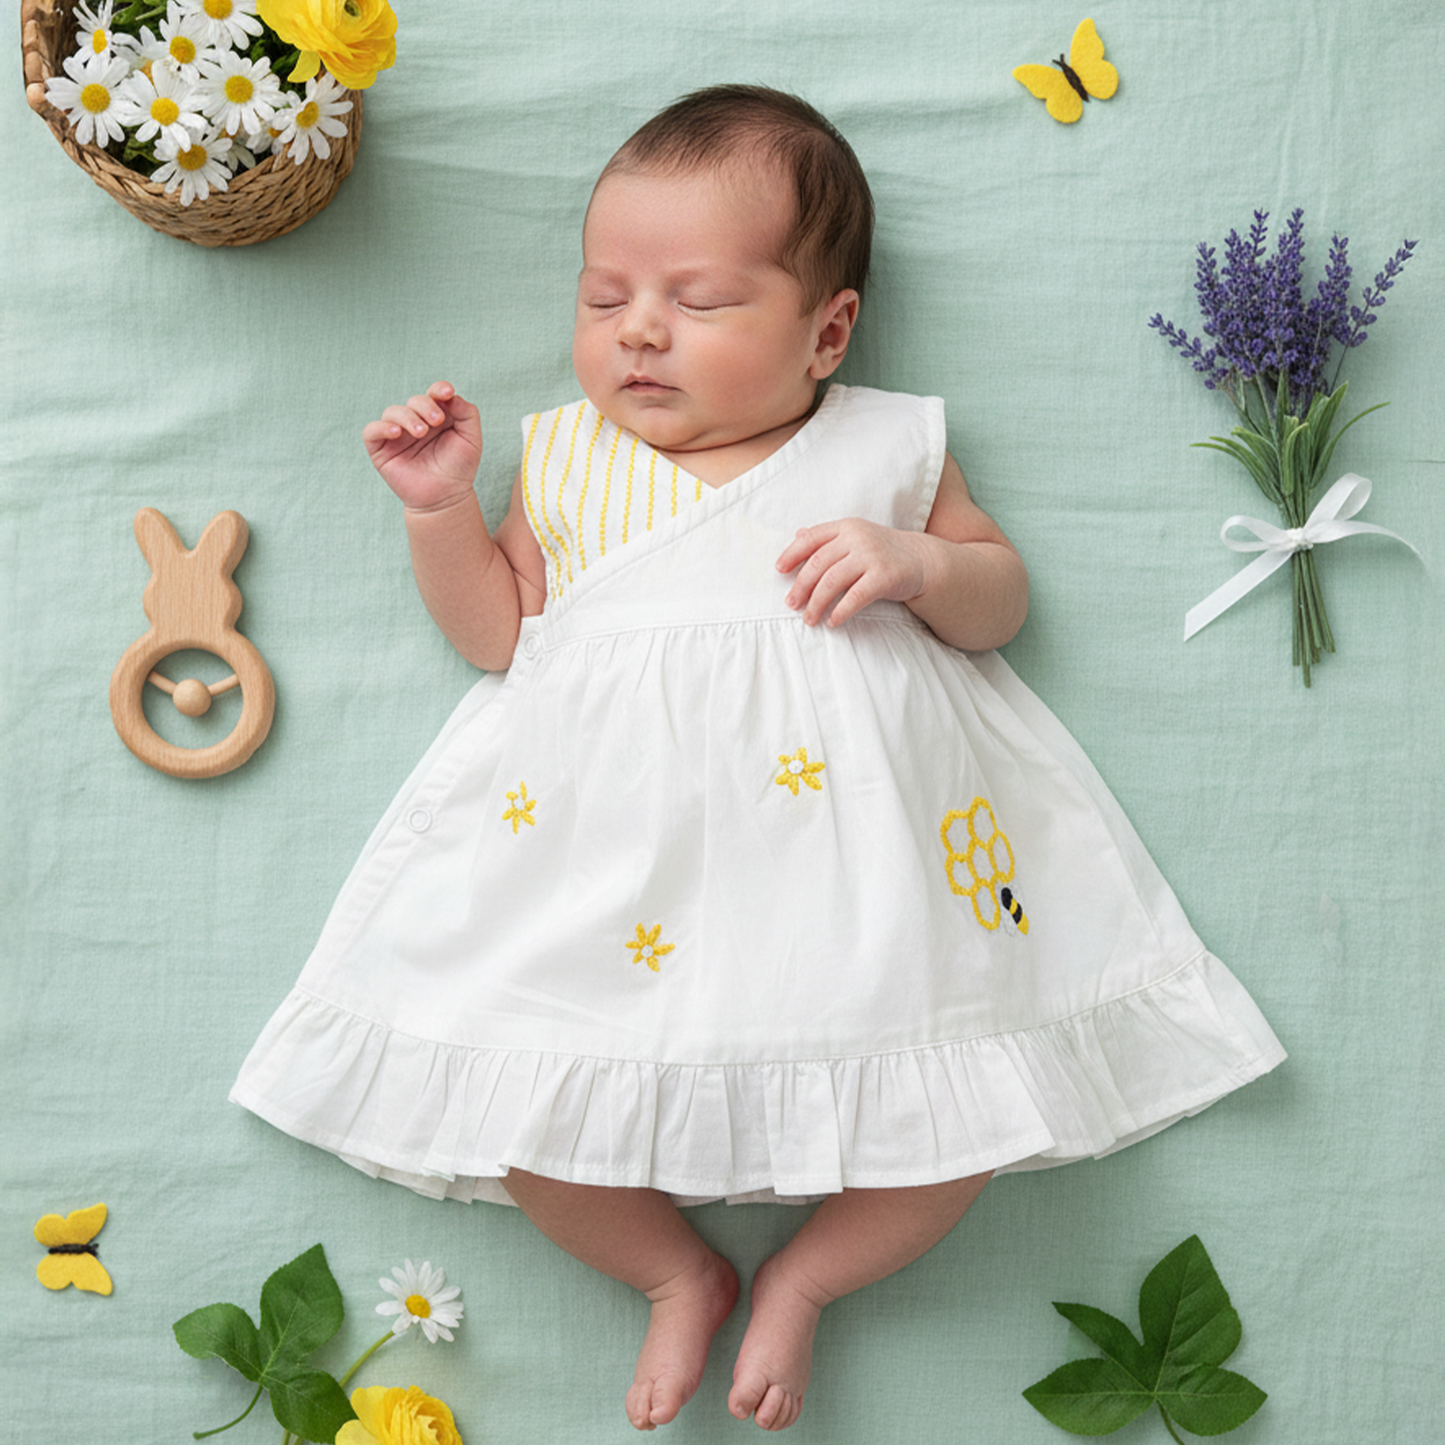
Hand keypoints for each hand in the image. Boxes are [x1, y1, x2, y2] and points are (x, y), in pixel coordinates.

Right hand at [362, 381, 482, 511]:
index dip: (438, 389)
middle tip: (436, 421)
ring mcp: (396, 434)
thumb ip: (467, 413)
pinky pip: (371, 431)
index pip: (433, 393)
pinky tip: (396, 432)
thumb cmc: (459, 468)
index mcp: (436, 416)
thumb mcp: (471, 439)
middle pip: (414, 401)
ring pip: (392, 411)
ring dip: (407, 417)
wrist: (445, 498)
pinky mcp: (380, 449)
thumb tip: (450, 396)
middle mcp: (414, 421)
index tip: (447, 393)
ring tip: (421, 432)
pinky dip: (381, 427)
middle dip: (425, 406)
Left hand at [777, 518, 928, 626]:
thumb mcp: (856, 538)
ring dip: (816, 603)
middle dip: (801, 586)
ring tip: (809, 619)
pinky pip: (855, 596)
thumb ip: (828, 538)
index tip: (779, 571)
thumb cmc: (883, 552)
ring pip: (832, 581)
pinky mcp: (884, 576)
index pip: (812, 538)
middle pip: (818, 563)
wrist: (922, 560)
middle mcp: (857, 537)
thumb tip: (797, 534)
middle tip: (791, 604)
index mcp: (846, 526)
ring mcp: (871, 555)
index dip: (792, 554)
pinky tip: (832, 622)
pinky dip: (840, 611)